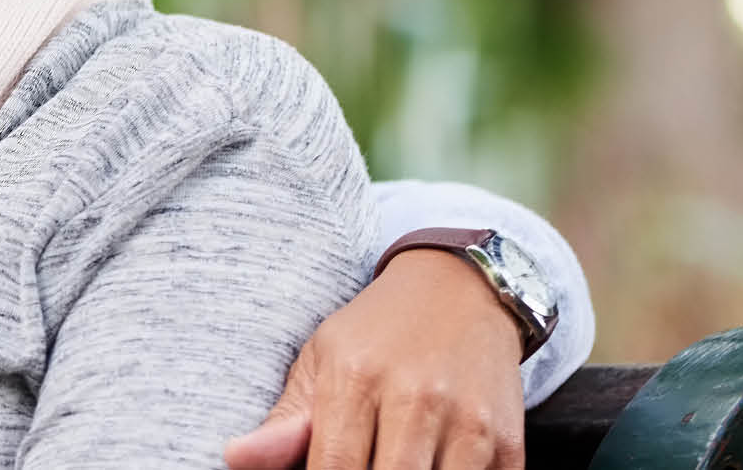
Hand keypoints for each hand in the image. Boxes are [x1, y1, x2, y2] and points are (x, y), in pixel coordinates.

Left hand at [224, 249, 527, 469]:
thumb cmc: (377, 334)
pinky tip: (431, 464)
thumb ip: (284, 422)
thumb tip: (235, 457)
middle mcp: (416, 399)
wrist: (463, 291)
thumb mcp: (321, 361)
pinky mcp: (508, 442)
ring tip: (388, 460)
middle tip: (360, 465)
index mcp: (356, 379)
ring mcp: (469, 422)